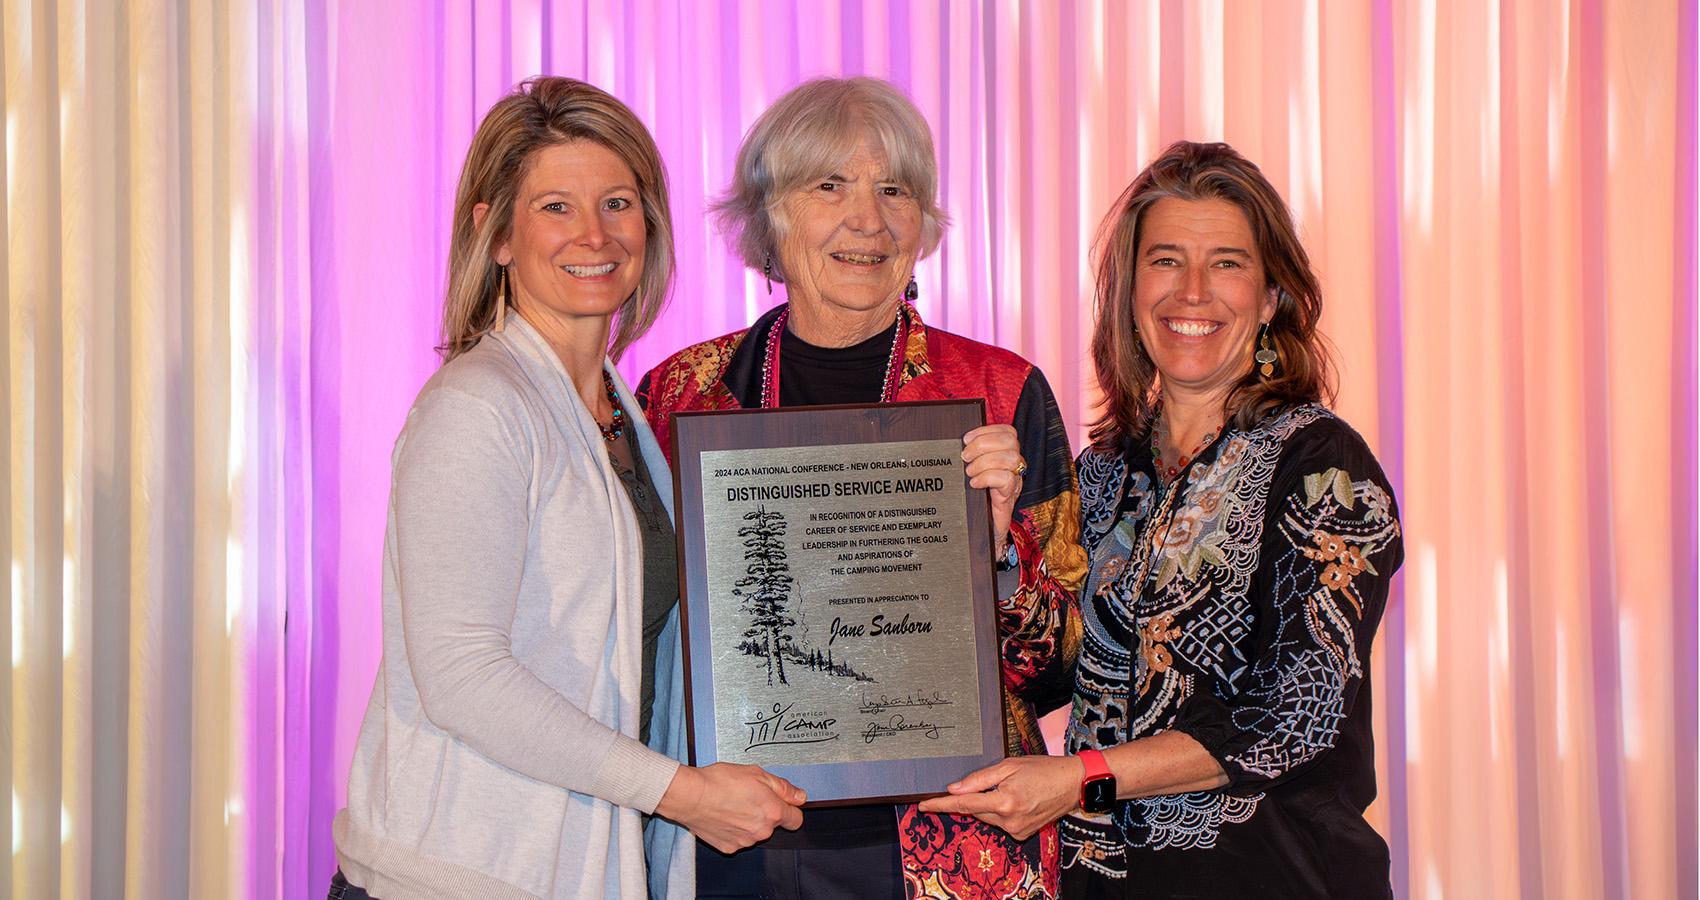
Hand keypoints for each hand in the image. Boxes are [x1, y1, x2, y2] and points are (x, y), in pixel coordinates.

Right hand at [655, 762, 805, 852]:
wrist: (690, 796)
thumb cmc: (720, 782)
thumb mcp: (756, 773)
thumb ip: (782, 787)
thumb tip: (799, 797)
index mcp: (773, 812)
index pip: (796, 819)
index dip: (790, 809)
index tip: (782, 803)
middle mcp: (762, 831)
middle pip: (773, 825)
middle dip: (766, 812)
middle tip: (749, 796)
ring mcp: (745, 841)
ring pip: (755, 832)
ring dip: (749, 821)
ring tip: (732, 804)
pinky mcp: (729, 847)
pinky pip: (738, 838)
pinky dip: (734, 829)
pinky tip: (723, 815)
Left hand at [916, 755, 1081, 840]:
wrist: (1073, 784)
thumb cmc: (1043, 769)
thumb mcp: (1009, 766)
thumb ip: (979, 779)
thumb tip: (954, 789)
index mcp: (1005, 802)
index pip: (964, 805)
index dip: (941, 805)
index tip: (923, 805)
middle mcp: (1010, 821)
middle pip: (976, 811)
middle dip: (974, 797)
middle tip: (993, 781)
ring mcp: (1017, 830)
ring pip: (988, 816)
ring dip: (989, 803)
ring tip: (1012, 787)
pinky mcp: (1023, 834)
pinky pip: (1000, 822)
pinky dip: (1001, 810)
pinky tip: (1017, 798)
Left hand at [962, 424, 1023, 558]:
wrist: (981, 533)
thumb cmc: (973, 500)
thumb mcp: (971, 473)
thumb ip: (969, 457)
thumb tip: (955, 443)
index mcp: (1005, 456)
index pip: (1007, 432)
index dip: (987, 431)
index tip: (966, 439)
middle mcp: (1013, 467)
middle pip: (1011, 441)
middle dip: (983, 444)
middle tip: (965, 457)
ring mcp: (1014, 482)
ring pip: (1010, 458)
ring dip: (984, 462)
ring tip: (969, 472)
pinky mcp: (1009, 498)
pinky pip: (1006, 479)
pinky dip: (987, 477)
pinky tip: (975, 484)